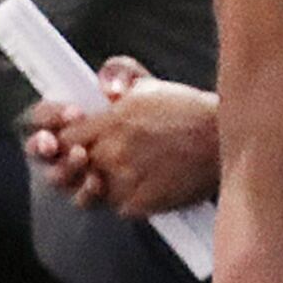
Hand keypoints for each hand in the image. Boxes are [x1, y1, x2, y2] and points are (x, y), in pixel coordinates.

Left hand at [25, 61, 220, 217]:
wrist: (222, 139)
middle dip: (69, 163)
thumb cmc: (189, 112)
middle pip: (67, 166)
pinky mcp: (140, 203)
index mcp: (112, 120)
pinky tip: (136, 184)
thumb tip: (99, 85)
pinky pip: (115, 207)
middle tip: (81, 160)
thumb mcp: (150, 82)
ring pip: (86, 192)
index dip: (60, 138)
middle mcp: (114, 152)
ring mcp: (125, 180)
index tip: (68, 138)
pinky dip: (120, 198)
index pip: (63, 136)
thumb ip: (117, 75)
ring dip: (92, 184)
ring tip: (105, 175)